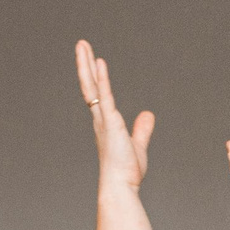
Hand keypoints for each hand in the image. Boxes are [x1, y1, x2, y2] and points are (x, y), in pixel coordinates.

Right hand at [76, 41, 153, 191]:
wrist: (120, 186)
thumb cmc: (126, 171)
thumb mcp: (138, 144)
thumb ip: (142, 129)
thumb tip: (148, 114)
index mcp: (105, 122)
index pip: (97, 93)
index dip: (93, 76)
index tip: (92, 59)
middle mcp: (100, 118)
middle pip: (89, 85)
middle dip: (85, 64)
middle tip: (81, 44)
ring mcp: (103, 119)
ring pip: (92, 86)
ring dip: (87, 64)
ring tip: (83, 45)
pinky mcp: (110, 123)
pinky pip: (105, 96)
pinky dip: (103, 79)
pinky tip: (100, 63)